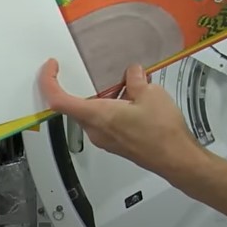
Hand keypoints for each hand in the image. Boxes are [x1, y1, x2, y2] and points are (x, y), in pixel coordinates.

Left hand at [37, 59, 203, 177]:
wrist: (177, 159)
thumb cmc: (162, 133)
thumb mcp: (150, 94)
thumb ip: (135, 80)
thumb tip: (132, 73)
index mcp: (98, 116)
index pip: (59, 100)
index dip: (49, 81)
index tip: (52, 67)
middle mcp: (96, 131)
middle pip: (76, 105)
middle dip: (83, 86)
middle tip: (92, 69)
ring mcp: (106, 140)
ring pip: (93, 113)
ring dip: (103, 96)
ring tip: (125, 82)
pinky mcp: (117, 144)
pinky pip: (106, 122)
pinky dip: (113, 106)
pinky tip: (133, 98)